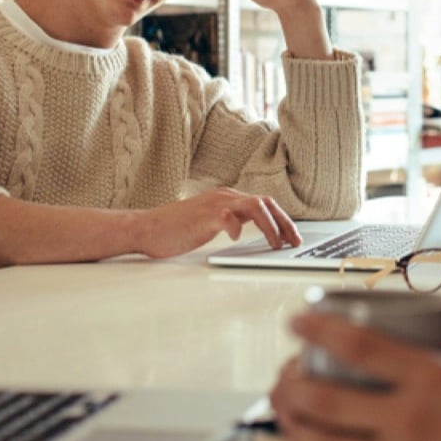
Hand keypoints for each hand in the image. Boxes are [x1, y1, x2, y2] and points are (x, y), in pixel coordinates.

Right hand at [130, 187, 300, 258]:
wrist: (146, 228)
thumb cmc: (176, 229)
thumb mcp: (211, 222)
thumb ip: (230, 221)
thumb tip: (250, 230)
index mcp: (228, 198)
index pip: (264, 204)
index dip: (282, 220)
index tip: (293, 237)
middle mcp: (225, 197)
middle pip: (266, 203)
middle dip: (284, 223)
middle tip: (294, 242)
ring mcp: (215, 205)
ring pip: (254, 206)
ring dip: (270, 226)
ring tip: (276, 244)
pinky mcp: (203, 217)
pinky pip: (228, 216)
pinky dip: (237, 226)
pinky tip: (238, 237)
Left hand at [269, 311, 440, 440]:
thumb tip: (436, 337)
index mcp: (430, 378)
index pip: (358, 346)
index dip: (318, 330)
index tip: (297, 321)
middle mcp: (407, 418)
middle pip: (325, 398)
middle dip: (290, 383)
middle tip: (282, 373)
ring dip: (294, 422)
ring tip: (283, 408)